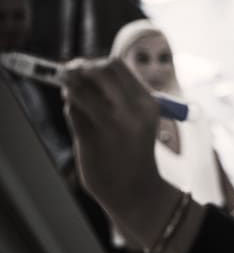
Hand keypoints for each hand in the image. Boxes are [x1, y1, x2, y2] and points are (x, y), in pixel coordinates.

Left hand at [61, 58, 178, 247]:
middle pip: (97, 71)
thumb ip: (118, 96)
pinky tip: (75, 115)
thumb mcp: (139, 119)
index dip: (93, 62)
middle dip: (77, 69)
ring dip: (70, 89)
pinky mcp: (92, 139)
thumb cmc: (134, 151)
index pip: (115, 65)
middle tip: (67, 74)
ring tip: (71, 96)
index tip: (82, 67)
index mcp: (147, 103)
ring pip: (80, 90)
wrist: (137, 190)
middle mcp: (131, 111)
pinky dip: (70, 109)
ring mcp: (111, 125)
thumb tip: (80, 70)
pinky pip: (72, 112)